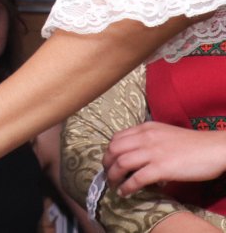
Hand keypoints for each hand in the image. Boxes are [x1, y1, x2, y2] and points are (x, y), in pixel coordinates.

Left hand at [104, 121, 225, 196]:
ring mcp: (152, 152)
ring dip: (113, 176)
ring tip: (114, 185)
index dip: (109, 151)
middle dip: (107, 164)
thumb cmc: (193, 144)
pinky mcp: (161, 168)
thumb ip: (149, 141)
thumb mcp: (165, 135)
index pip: (116, 138)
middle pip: (114, 150)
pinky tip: (125, 192)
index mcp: (145, 129)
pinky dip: (127, 187)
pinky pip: (136, 178)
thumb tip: (139, 157)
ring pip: (121, 163)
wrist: (214, 148)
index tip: (109, 161)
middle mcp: (145, 138)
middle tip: (108, 175)